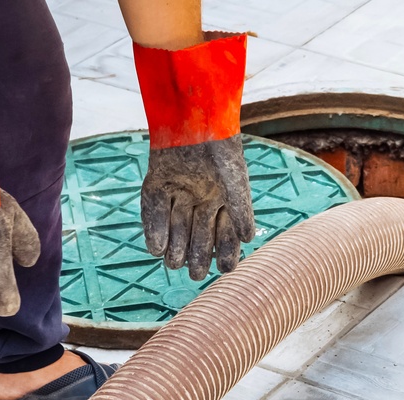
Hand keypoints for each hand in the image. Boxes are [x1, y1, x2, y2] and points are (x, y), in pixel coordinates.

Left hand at [141, 136, 254, 280]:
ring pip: (175, 227)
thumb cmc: (221, 149)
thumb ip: (240, 210)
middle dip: (197, 255)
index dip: (225, 251)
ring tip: (174, 265)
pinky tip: (156, 249)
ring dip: (175, 247)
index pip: (224, 233)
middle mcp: (199, 199)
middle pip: (198, 235)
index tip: (225, 270)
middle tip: (195, 275)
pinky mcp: (156, 185)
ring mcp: (177, 193)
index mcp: (221, 199)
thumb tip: (249, 239)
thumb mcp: (235, 182)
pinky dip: (154, 231)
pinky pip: (154, 212)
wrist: (194, 119)